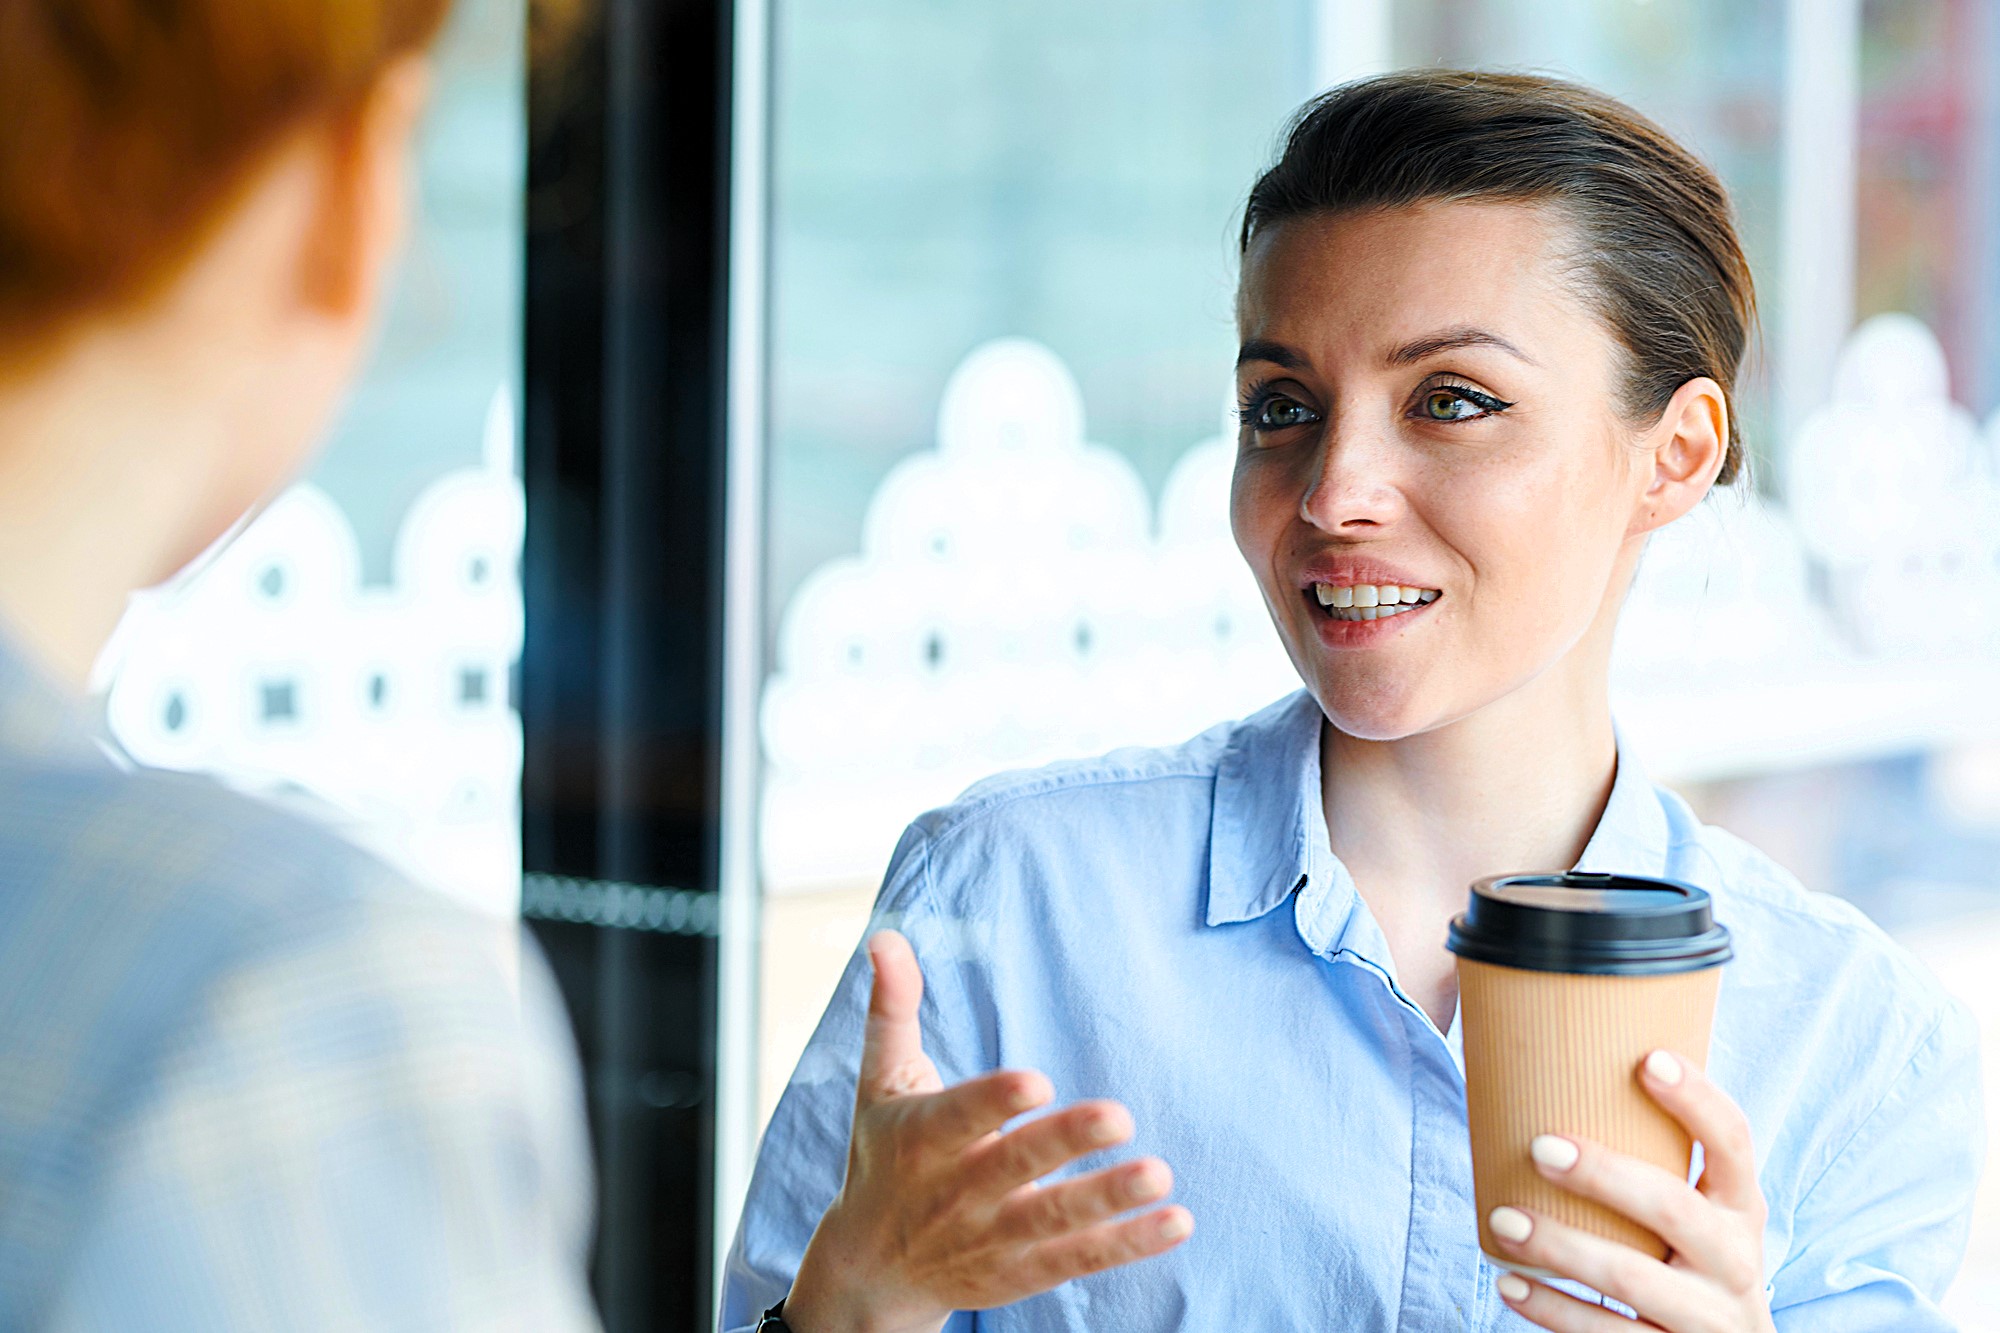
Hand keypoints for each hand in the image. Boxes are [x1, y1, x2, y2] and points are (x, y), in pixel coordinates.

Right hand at [783, 931, 1191, 1332]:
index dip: (995, 1102)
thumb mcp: (878, 1083)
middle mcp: (955, 1192)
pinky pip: (1077, 1259)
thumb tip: (886, 936)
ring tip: (1159, 1175)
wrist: (870, 1270)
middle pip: (1013, 1167)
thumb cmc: (884, 1156)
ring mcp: (990, 1238)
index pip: (958, 1117)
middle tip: (1120, 1116)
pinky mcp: (1020, 1272)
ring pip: (1052, 1220)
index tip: (1037, 1081)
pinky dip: (1127, 1245)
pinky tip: (1176, 1221)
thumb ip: (893, 1009)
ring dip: (1107, 1200)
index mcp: (921, 1138)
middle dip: (1064, 1143)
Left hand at [1488, 1050, 1773, 1331]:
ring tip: (1503, 1221)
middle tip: (1540, 1148)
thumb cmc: (1692, 1265)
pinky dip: (1552, 1308)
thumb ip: (1654, 1169)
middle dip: (1605, 1175)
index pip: (1732, 1143)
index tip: (1648, 1059)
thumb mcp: (1701, 1220)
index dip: (1697, 1100)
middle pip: (1673, 1208)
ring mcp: (1705, 1316)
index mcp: (1740, 1209)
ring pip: (1630, 1277)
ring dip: (1561, 1247)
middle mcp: (1734, 1261)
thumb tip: (1557, 1080)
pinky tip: (1510, 1284)